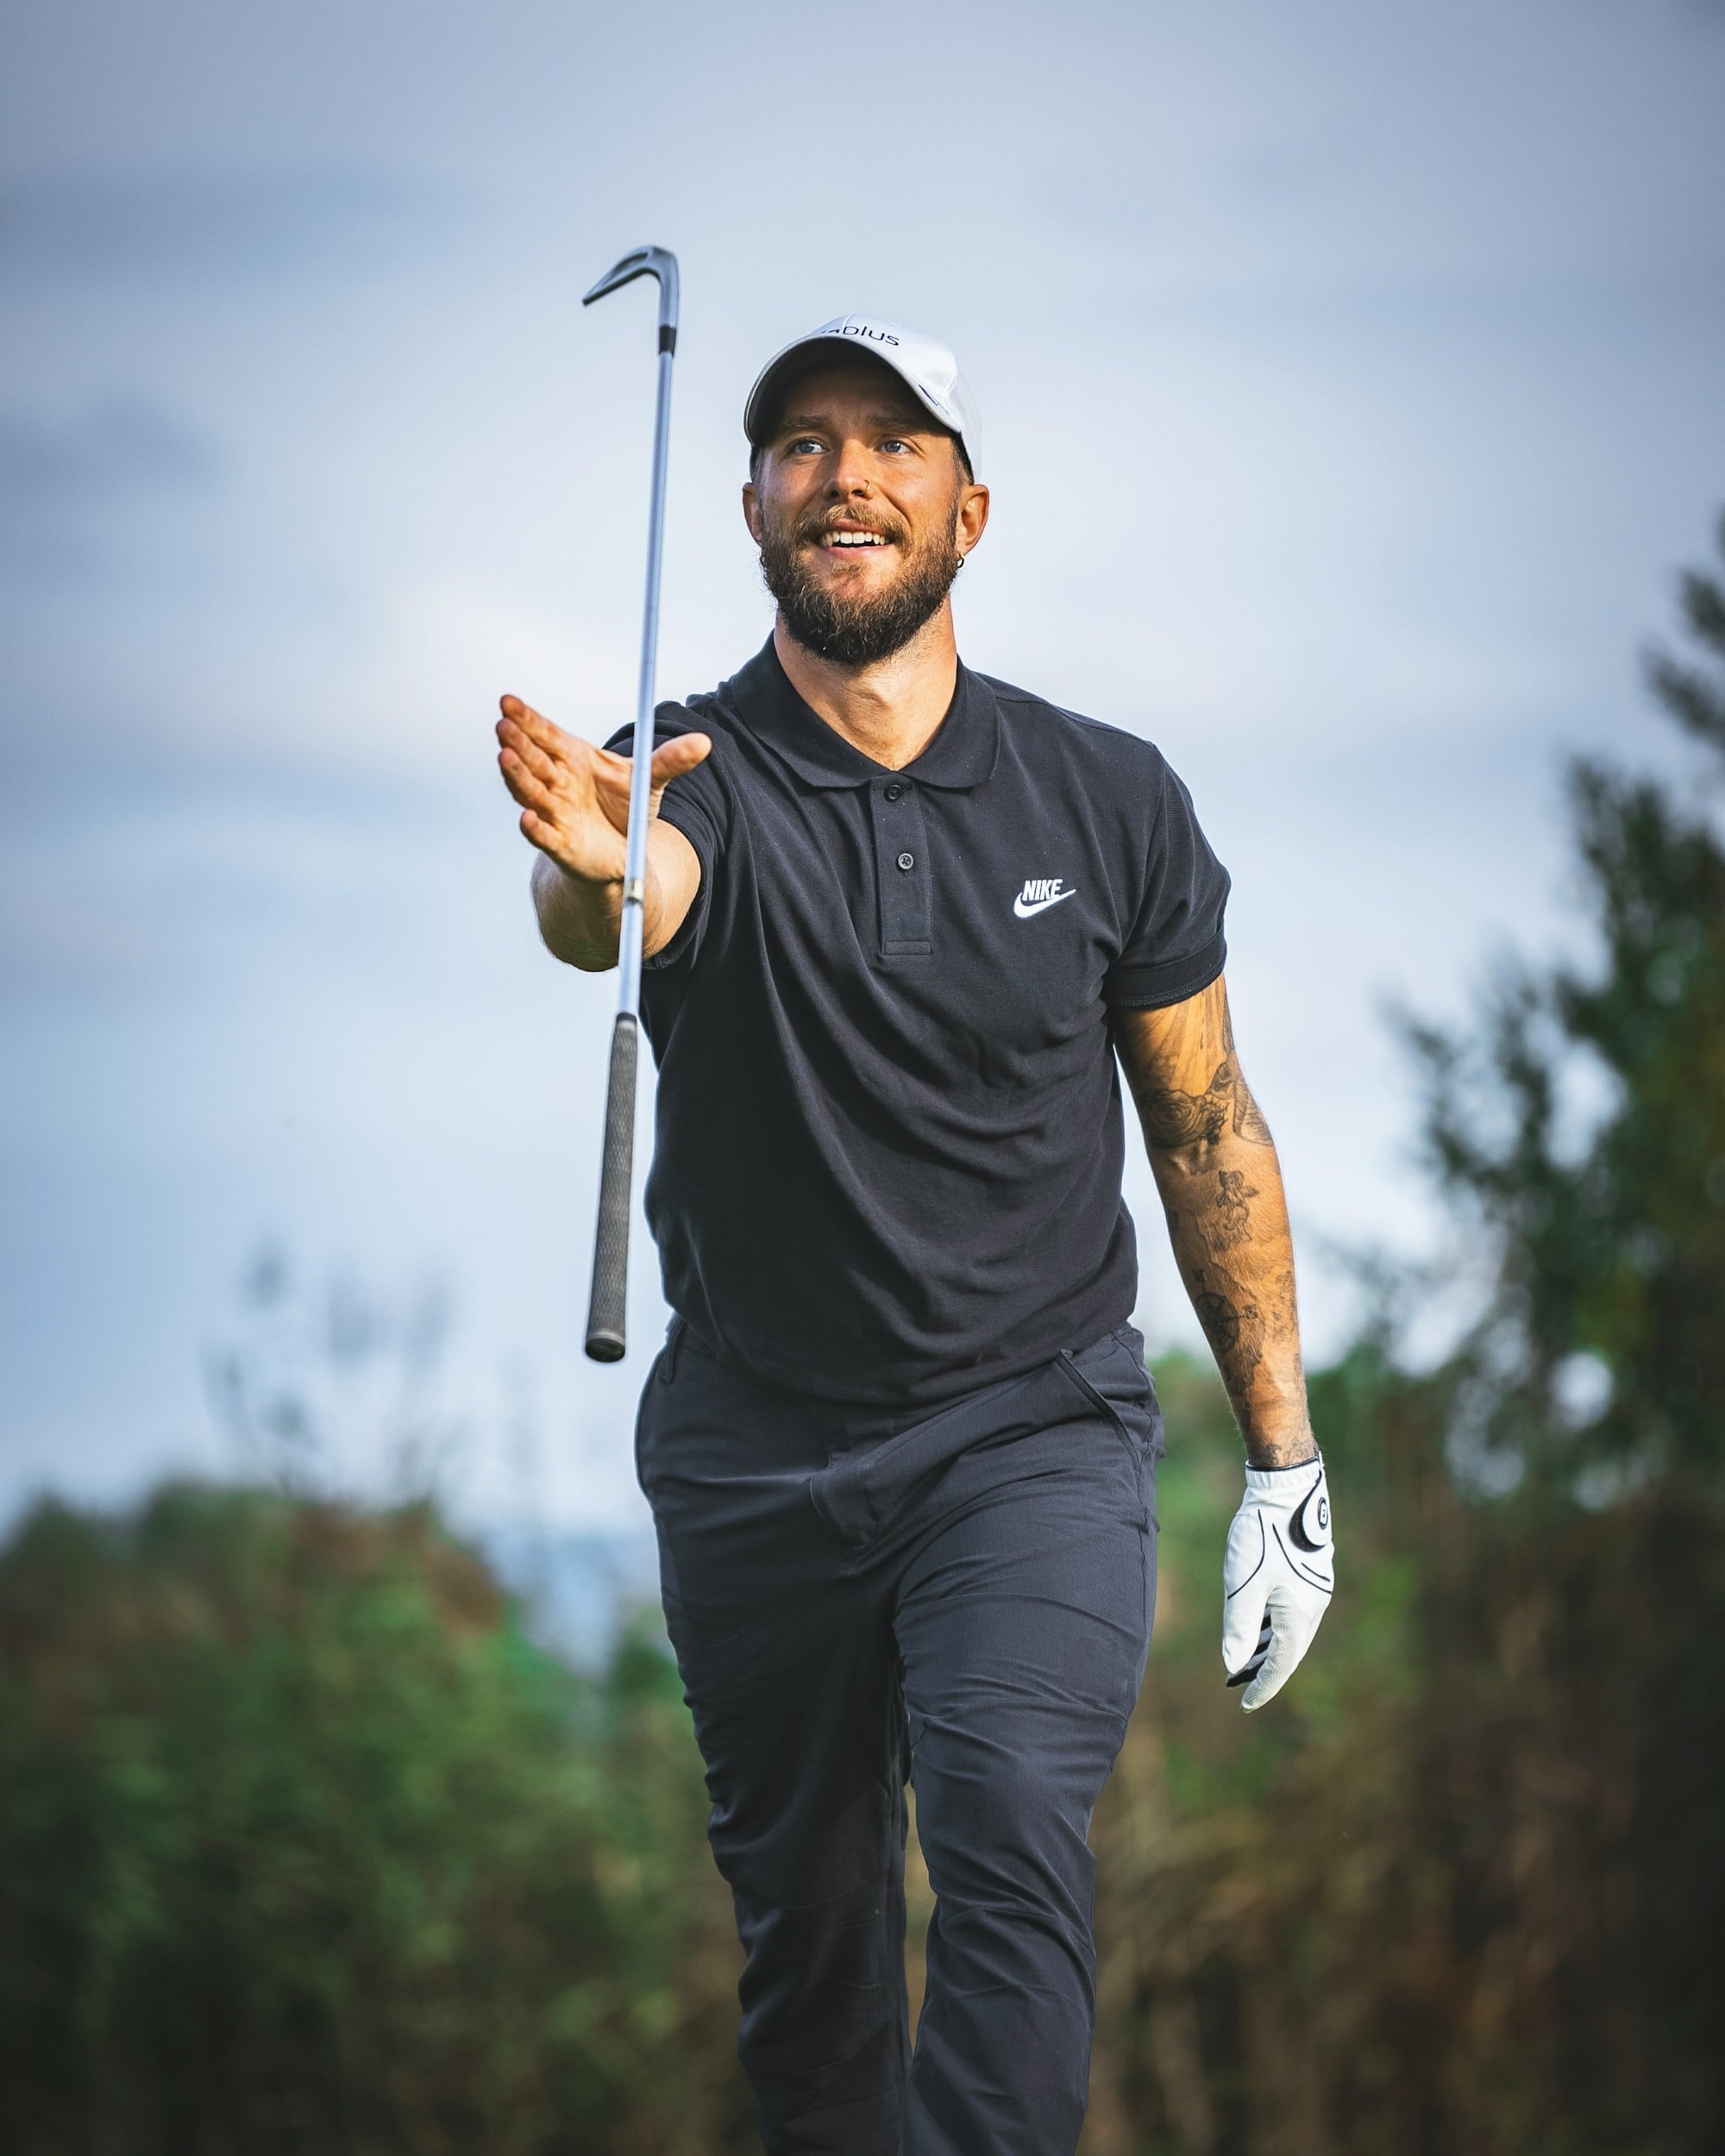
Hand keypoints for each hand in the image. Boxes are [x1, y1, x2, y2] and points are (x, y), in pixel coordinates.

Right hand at [495, 695, 709, 887]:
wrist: (625, 852)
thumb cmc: (625, 809)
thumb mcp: (650, 781)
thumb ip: (671, 761)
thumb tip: (705, 742)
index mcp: (573, 758)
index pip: (545, 734)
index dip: (526, 719)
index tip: (506, 702)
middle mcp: (557, 783)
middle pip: (533, 759)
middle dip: (517, 743)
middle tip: (502, 725)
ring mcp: (555, 812)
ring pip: (531, 792)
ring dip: (516, 777)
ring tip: (504, 758)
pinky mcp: (560, 844)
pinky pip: (544, 836)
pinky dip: (535, 829)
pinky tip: (527, 819)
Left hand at [1221, 1456, 1332, 1710]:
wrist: (1288, 1490)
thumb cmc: (1263, 1535)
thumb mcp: (1243, 1584)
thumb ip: (1239, 1627)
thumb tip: (1233, 1666)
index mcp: (1299, 1615)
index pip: (1281, 1665)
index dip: (1263, 1687)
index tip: (1246, 1705)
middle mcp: (1314, 1606)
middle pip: (1290, 1651)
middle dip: (1267, 1670)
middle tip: (1242, 1685)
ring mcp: (1316, 1588)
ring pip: (1293, 1631)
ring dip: (1271, 1647)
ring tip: (1247, 1658)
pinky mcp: (1311, 1573)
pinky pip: (1294, 1612)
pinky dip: (1276, 1625)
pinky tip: (1259, 1621)